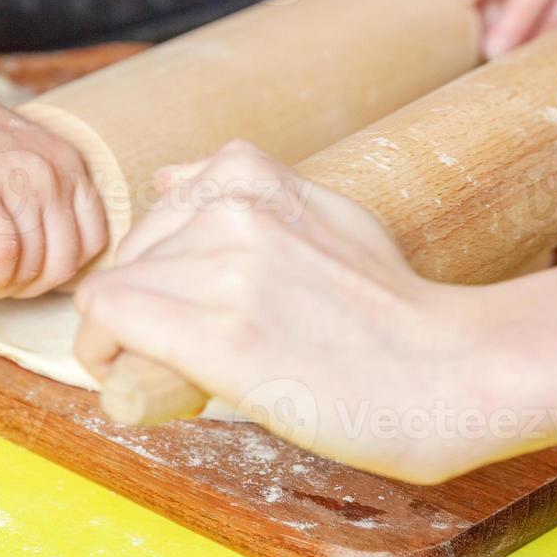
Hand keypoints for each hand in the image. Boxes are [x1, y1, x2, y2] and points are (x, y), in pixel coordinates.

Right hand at [0, 81, 105, 298]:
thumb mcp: (19, 157)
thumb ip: (37, 195)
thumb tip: (40, 261)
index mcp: (68, 164)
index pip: (94, 239)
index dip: (63, 268)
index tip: (30, 271)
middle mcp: (53, 173)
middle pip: (66, 261)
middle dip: (33, 285)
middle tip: (0, 280)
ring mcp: (19, 183)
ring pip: (33, 267)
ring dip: (5, 285)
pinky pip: (0, 261)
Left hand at [73, 141, 523, 483]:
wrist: (454, 373)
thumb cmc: (400, 312)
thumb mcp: (330, 217)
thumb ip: (255, 194)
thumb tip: (169, 175)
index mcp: (256, 174)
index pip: (158, 214)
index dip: (159, 272)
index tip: (183, 313)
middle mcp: (234, 207)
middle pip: (132, 255)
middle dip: (140, 306)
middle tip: (179, 357)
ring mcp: (226, 267)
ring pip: (114, 290)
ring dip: (123, 340)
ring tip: (174, 376)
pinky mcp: (220, 335)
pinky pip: (109, 323)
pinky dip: (103, 355)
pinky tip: (137, 383)